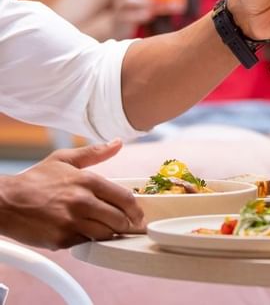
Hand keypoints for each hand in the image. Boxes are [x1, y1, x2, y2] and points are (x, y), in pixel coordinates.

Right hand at [0, 139, 142, 248]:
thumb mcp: (65, 159)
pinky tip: (87, 232)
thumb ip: (95, 152)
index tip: (139, 215)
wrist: (5, 202)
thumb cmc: (35, 180)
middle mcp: (82, 201)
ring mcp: (72, 222)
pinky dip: (90, 240)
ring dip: (111, 234)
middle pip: (119, 219)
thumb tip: (118, 143)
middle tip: (131, 226)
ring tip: (111, 230)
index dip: (136, 209)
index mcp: (88, 181)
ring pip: (105, 233)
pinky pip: (86, 243)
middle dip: (128, 224)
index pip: (125, 198)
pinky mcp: (61, 240)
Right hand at [112, 0, 158, 36]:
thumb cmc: (137, 11)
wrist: (119, 28)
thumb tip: (181, 0)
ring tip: (156, 3)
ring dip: (144, 0)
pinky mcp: (119, 19)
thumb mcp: (147, 2)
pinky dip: (139, 14)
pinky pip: (127, 15)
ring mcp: (118, 6)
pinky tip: (149, 15)